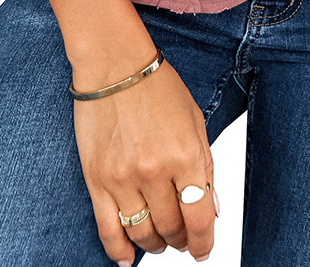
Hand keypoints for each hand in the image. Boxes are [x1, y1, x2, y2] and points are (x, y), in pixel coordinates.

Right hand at [72, 43, 217, 264]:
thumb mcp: (195, 120)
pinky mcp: (97, 181)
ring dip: (156, 244)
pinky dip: (119, 251)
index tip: (204, 249)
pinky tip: (128, 257)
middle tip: (183, 240)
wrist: (113, 63)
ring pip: (143, 234)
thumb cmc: (156, 85)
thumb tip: (212, 210)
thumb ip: (205, 166)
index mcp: (186, 155)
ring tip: (161, 241)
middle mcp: (155, 171)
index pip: (200, 217)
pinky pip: (108, 230)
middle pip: (172, 228)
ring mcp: (124, 179)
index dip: (205, 241)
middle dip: (181, 240)